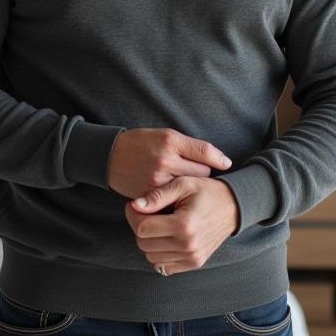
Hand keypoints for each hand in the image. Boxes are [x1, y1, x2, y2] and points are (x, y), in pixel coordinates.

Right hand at [108, 128, 231, 199]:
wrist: (109, 156)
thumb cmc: (141, 143)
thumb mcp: (166, 135)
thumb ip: (192, 146)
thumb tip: (224, 161)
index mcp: (170, 142)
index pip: (205, 154)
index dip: (218, 160)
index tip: (226, 165)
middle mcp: (164, 161)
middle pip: (200, 173)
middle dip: (200, 173)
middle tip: (196, 172)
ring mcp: (156, 180)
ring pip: (188, 189)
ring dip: (189, 187)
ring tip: (184, 182)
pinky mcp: (149, 195)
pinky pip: (172, 201)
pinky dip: (175, 198)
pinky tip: (173, 193)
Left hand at [124, 176, 239, 274]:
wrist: (233, 207)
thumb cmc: (207, 192)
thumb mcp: (183, 184)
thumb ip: (157, 196)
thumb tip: (135, 205)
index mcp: (184, 224)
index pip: (142, 228)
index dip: (132, 215)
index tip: (134, 205)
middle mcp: (188, 245)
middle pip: (144, 244)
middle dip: (139, 227)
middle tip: (145, 213)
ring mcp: (192, 257)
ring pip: (151, 256)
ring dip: (148, 241)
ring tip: (157, 224)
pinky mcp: (194, 263)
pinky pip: (163, 266)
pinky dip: (159, 253)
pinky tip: (165, 237)